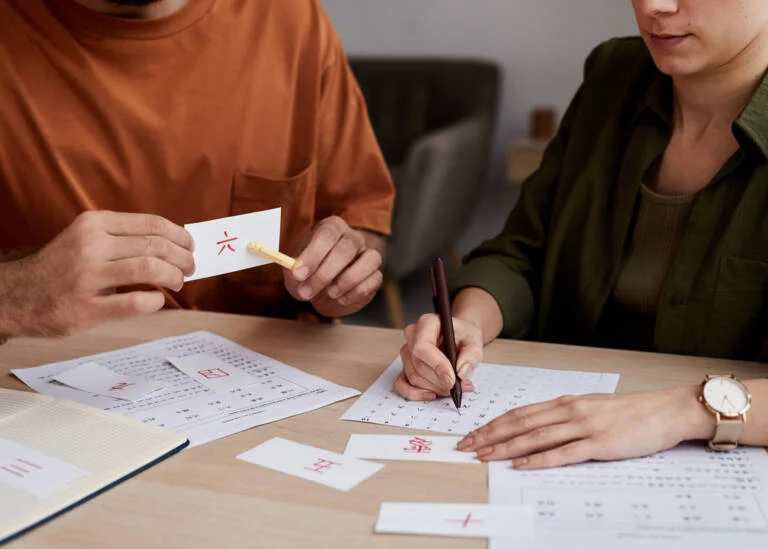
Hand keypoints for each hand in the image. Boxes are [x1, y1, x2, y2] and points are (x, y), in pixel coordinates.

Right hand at [0, 211, 194, 336]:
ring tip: (177, 282)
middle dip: (183, 258)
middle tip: (190, 268)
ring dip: (173, 276)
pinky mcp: (87, 308)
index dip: (180, 236)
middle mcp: (91, 246)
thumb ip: (123, 237)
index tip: (191, 246)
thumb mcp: (86, 238)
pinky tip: (156, 300)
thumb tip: (173, 243)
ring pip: (149, 269)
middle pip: (156, 246)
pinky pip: (135, 302)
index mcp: (94, 224)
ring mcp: (88, 277)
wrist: (16, 295)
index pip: (152, 224)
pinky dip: (155, 301)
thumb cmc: (61, 267)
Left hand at [284, 216, 383, 316]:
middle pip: (347, 248)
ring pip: (370, 259)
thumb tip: (296, 274)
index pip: (327, 233)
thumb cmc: (310, 274)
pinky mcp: (375, 274)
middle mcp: (352, 238)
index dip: (313, 254)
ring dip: (348, 279)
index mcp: (331, 228)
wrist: (324, 289)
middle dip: (325, 273)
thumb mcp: (296, 271)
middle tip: (307, 292)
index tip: (298, 274)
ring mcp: (367, 255)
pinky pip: (375, 278)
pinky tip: (341, 299)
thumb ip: (294, 271)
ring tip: (330, 293)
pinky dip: (358, 291)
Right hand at [393, 314, 482, 400]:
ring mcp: (406, 352)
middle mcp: (412, 336)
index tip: (452, 379)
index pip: (423, 346)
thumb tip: (461, 373)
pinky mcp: (405, 366)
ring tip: (455, 388)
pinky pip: (402, 384)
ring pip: (414, 377)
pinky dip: (416, 393)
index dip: (436, 365)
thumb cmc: (464, 335)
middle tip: (459, 386)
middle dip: (439, 381)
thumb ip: (471, 355)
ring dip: (434, 388)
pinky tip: (432, 395)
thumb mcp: (475, 340)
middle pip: (418, 364)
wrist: (459, 336)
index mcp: (427, 323)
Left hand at [457, 385, 713, 468]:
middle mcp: (568, 411)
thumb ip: (564, 415)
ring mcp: (582, 426)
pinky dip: (538, 459)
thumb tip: (537, 427)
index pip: (519, 413)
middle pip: (520, 424)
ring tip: (483, 455)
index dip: (493, 424)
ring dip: (505, 447)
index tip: (473, 433)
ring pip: (534, 437)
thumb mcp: (590, 407)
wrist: (664, 411)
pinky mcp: (598, 444)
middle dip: (489, 435)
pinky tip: (521, 465)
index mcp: (564, 402)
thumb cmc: (628, 412)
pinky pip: (562, 453)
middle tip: (466, 446)